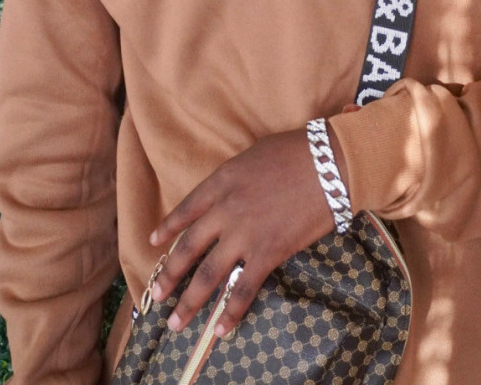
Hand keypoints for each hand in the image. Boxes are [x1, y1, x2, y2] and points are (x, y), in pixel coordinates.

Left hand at [147, 126, 347, 336]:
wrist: (327, 164)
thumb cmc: (294, 151)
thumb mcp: (253, 156)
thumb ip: (234, 178)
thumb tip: (229, 193)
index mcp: (220, 183)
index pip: (185, 211)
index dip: (167, 228)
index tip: (153, 243)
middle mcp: (224, 211)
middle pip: (189, 249)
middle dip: (169, 275)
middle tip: (157, 294)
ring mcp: (244, 235)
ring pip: (207, 275)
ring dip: (189, 302)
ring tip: (175, 323)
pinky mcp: (268, 253)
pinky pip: (244, 289)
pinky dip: (231, 312)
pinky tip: (221, 330)